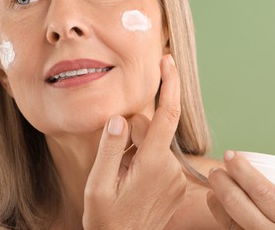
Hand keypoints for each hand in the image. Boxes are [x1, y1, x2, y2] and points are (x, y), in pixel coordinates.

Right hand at [83, 55, 185, 229]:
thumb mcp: (98, 184)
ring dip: (137, 150)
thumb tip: (120, 118)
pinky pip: (160, 157)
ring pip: (155, 143)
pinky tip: (134, 179)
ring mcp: (175, 177)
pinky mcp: (176, 183)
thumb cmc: (108, 219)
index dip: (169, 84)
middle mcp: (170, 167)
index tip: (167, 61)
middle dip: (132, 133)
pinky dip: (145, 159)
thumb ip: (110, 148)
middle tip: (115, 161)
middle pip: (152, 128)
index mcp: (153, 163)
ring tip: (123, 175)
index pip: (167, 114)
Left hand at [207, 151, 274, 229]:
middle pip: (237, 204)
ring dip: (216, 195)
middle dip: (222, 181)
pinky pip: (227, 229)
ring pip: (228, 218)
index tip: (231, 156)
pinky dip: (217, 212)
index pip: (262, 191)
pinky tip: (213, 199)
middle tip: (216, 169)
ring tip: (213, 180)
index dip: (242, 170)